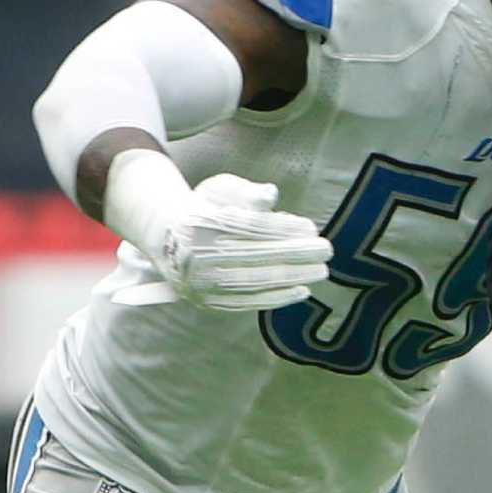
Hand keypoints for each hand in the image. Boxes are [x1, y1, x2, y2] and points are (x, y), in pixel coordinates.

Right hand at [113, 172, 332, 310]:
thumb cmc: (204, 208)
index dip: (283, 228)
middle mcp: (196, 255)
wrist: (165, 238)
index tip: (311, 227)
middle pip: (255, 255)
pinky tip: (302, 290)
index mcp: (199, 223)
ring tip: (321, 270)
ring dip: (293, 277)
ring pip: (253, 281)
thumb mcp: (219, 190)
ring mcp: (200, 283)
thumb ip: (246, 193)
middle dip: (295, 253)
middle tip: (326, 249)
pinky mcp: (207, 302)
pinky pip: (247, 302)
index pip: (249, 226)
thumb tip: (271, 194)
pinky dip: (277, 298)